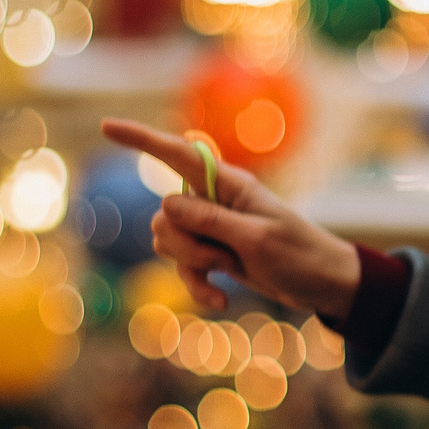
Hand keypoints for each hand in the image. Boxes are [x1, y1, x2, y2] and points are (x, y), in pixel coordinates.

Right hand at [99, 119, 361, 318]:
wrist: (323, 285)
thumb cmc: (300, 256)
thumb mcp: (257, 239)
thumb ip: (211, 220)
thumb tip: (167, 206)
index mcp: (229, 184)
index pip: (177, 154)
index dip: (140, 139)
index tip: (105, 126)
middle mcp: (214, 200)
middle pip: (165, 214)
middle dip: (185, 243)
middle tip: (225, 256)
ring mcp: (211, 228)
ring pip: (168, 241)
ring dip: (193, 265)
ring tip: (230, 271)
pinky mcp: (213, 255)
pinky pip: (183, 269)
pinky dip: (198, 287)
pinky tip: (221, 301)